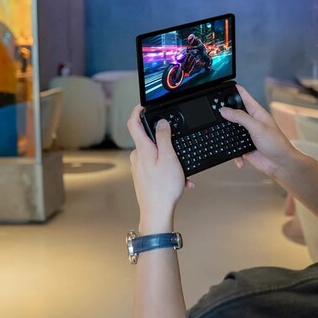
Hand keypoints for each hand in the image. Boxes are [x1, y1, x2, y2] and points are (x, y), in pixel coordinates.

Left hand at [127, 105, 190, 232]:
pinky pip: (158, 167)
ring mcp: (139, 167)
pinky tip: (181, 181)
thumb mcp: (169, 158)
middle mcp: (137, 156)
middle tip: (179, 149)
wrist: (157, 213)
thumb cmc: (163, 188)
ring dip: (172, 160)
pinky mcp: (143, 177)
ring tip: (183, 172)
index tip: (145, 104)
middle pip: (149, 139)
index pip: (134, 122)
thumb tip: (161, 123)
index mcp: (142, 148)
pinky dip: (170, 170)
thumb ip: (164, 137)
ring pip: (157, 155)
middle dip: (166, 142)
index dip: (138, 110)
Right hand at [219, 85, 299, 178]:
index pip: (244, 96)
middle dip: (224, 114)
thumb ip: (240, 117)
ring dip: (227, 137)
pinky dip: (234, 155)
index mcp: (256, 112)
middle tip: (214, 113)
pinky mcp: (245, 147)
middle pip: (233, 113)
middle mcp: (251, 122)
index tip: (224, 86)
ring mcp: (247, 135)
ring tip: (223, 138)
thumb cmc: (276, 144)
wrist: (281, 164)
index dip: (235, 90)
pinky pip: (233, 148)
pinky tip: (240, 159)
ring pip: (231, 131)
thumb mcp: (257, 127)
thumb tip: (224, 110)